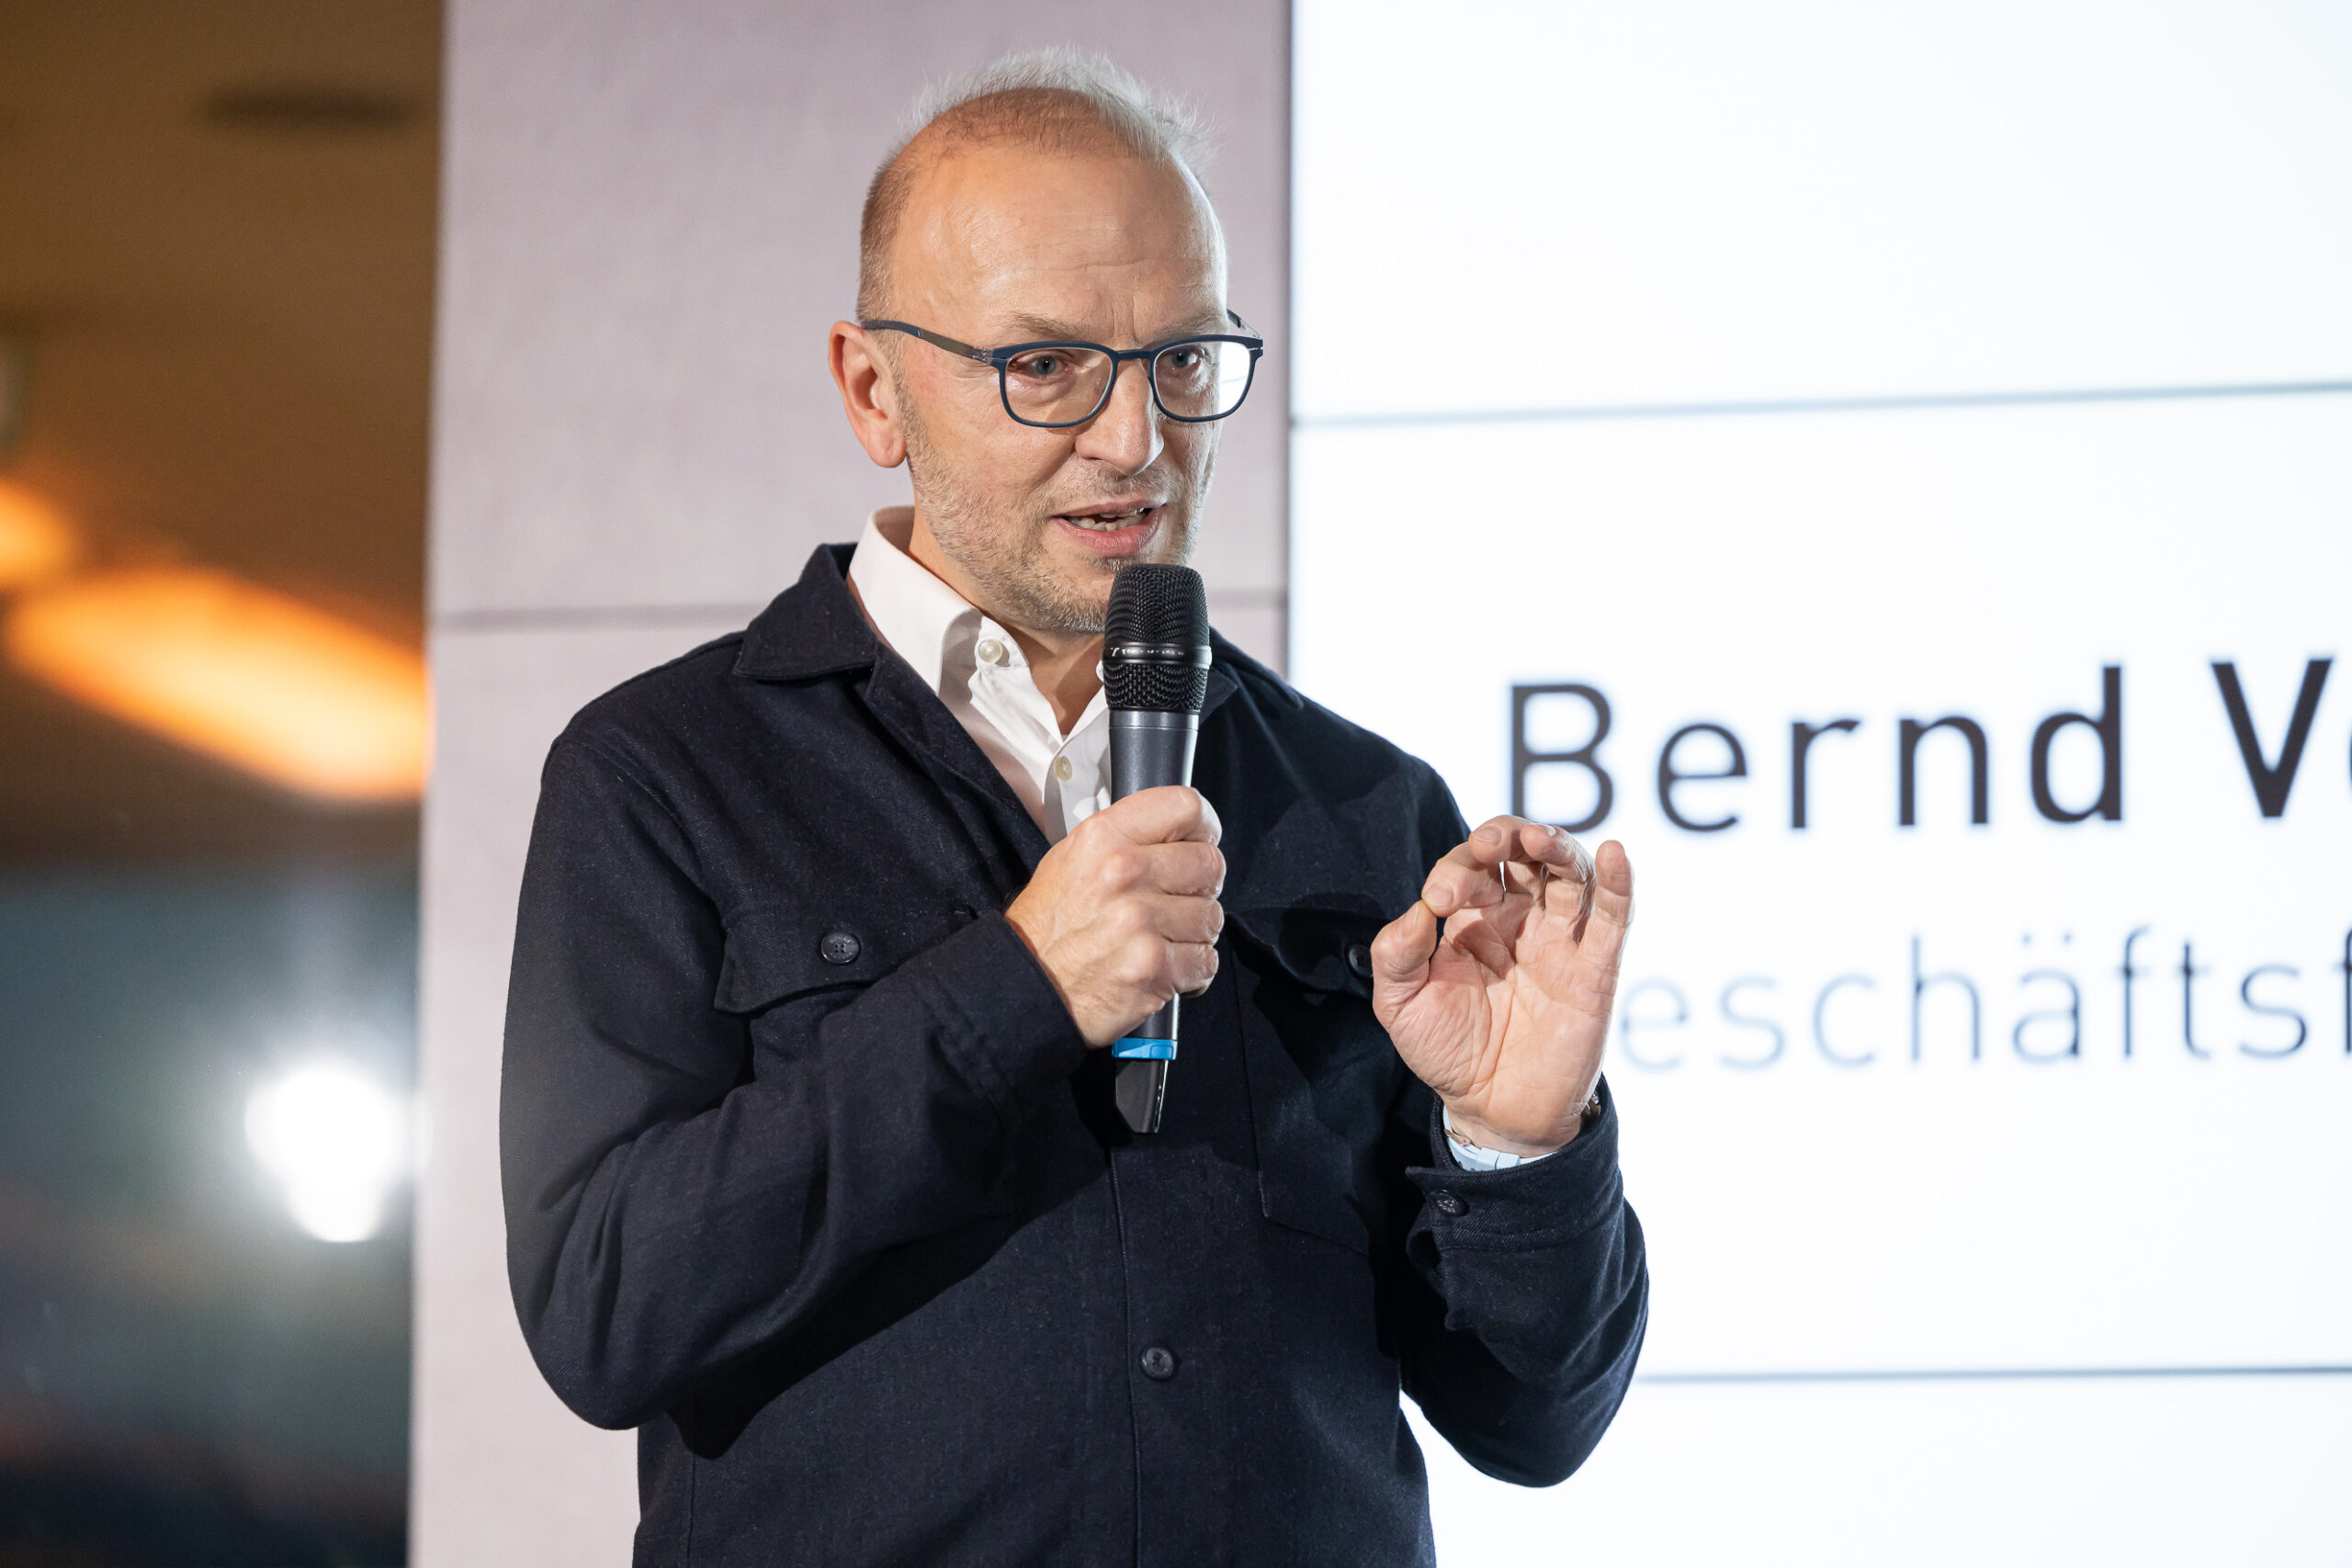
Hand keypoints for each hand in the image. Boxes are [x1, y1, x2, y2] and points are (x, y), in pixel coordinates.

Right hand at [1006, 786, 1224, 1046]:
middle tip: (1176, 902)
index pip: (1186, 807)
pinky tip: (1165, 967)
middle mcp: (1124, 873)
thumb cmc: (1048, 928)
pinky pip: (1205, 961)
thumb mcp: (1071, 858)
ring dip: (1195, 932)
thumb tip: (1180, 836)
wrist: (1026, 987)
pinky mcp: (1154, 967)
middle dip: (1201, 887)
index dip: (1202, 828)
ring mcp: (1141, 922)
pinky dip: (1193, 970)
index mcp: (1104, 838)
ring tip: (1161, 939)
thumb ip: (1126, 838)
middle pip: (1210, 863)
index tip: (1200, 842)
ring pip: (1211, 916)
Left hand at [1369, 818, 1633, 1155]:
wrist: (1493, 1109)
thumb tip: (1418, 908)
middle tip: (1490, 844)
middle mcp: (1520, 920)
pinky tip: (1616, 854)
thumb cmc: (1447, 1051)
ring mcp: (1559, 941)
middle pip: (1525, 855)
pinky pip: (1613, 920)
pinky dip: (1619, 885)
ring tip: (1540, 838)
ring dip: (1559, 846)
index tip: (1437, 901)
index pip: (1470, 868)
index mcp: (1473, 918)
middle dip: (1508, 836)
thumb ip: (1395, 955)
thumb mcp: (1401, 1005)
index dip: (1455, 870)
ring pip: (1571, 874)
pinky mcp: (1594, 971)